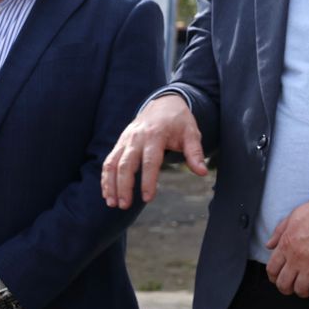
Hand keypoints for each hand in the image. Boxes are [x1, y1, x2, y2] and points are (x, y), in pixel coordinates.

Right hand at [101, 92, 206, 207]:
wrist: (164, 103)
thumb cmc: (179, 121)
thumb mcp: (192, 133)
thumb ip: (195, 153)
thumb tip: (203, 172)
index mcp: (156, 135)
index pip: (150, 162)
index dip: (148, 181)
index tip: (148, 198)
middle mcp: (137, 138)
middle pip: (126, 164)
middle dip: (124, 186)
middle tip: (124, 206)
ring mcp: (126, 140)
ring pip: (113, 163)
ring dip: (110, 184)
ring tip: (112, 203)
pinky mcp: (120, 142)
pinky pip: (109, 161)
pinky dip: (106, 177)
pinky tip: (107, 193)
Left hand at [264, 196, 308, 299]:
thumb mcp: (294, 216)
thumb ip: (279, 231)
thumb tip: (270, 244)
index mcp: (286, 245)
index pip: (272, 269)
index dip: (273, 276)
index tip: (277, 277)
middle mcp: (296, 259)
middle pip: (283, 283)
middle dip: (285, 287)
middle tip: (290, 286)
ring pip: (300, 290)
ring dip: (301, 291)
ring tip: (305, 288)